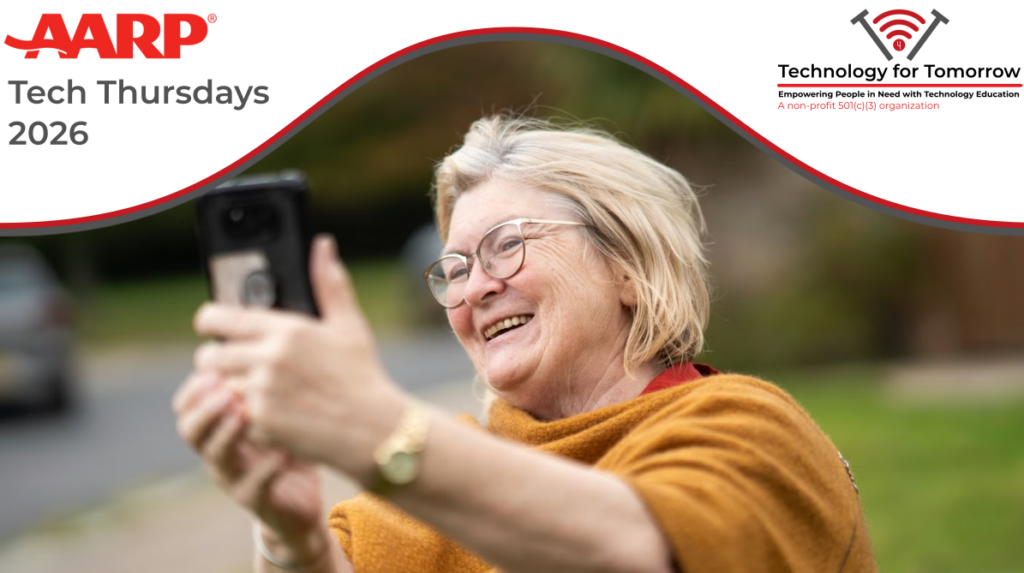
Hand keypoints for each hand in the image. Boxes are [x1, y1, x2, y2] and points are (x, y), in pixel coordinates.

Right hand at [172, 372, 326, 559]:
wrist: (302, 500)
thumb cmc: (286, 445)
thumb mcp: (273, 409)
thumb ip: (262, 380)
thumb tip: (257, 330)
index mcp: (218, 427)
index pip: (187, 406)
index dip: (194, 388)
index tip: (211, 367)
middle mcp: (219, 452)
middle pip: (191, 430)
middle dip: (204, 408)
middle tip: (224, 389)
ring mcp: (234, 478)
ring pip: (217, 457)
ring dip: (228, 433)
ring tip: (245, 414)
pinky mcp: (256, 501)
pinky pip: (253, 486)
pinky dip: (266, 469)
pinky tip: (282, 453)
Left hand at [191, 235, 405, 485]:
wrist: (374, 430)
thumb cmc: (362, 375)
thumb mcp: (348, 325)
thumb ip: (329, 283)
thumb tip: (322, 244)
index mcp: (286, 330)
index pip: (218, 318)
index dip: (209, 321)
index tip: (212, 325)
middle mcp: (268, 360)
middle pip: (208, 357)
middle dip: (217, 360)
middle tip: (236, 363)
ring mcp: (262, 394)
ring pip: (221, 388)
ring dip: (233, 389)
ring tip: (262, 390)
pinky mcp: (260, 424)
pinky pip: (237, 416)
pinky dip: (251, 417)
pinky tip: (277, 414)